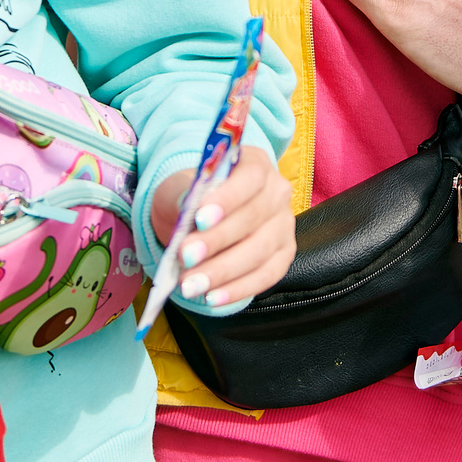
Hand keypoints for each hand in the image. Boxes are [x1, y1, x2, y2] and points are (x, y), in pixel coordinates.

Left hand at [146, 144, 295, 307]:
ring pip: (260, 252)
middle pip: (253, 218)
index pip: (250, 178)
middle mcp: (277, 192)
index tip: (199, 218)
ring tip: (190, 284)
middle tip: (185, 257)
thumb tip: (186, 206)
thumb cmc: (192, 198)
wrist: (200, 216)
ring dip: (223, 271)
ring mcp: (284, 225)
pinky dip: (238, 289)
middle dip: (216, 241)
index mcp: (255, 164)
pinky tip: (212, 297)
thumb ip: (181, 194)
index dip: (227, 199)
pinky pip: (267, 276)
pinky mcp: (284, 254)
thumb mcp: (178, 187)